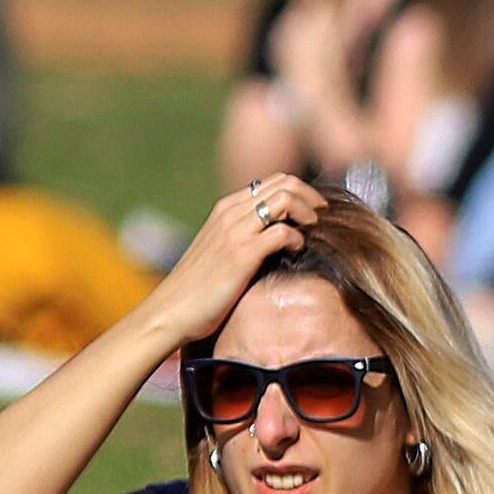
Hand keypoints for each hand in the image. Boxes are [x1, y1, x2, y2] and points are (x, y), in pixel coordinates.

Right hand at [135, 173, 326, 346]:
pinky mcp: (241, 254)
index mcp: (225, 209)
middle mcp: (230, 213)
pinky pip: (282, 232)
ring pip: (285, 199)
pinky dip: (297, 238)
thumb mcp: (220, 251)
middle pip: (284, 183)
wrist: (171, 311)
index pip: (272, 181)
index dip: (300, 191)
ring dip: (307, 212)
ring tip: (312, 231)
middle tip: (322, 218)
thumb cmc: (197, 289)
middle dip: (311, 197)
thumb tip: (278, 237)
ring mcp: (235, 232)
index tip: (314, 210)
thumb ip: (243, 237)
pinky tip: (297, 251)